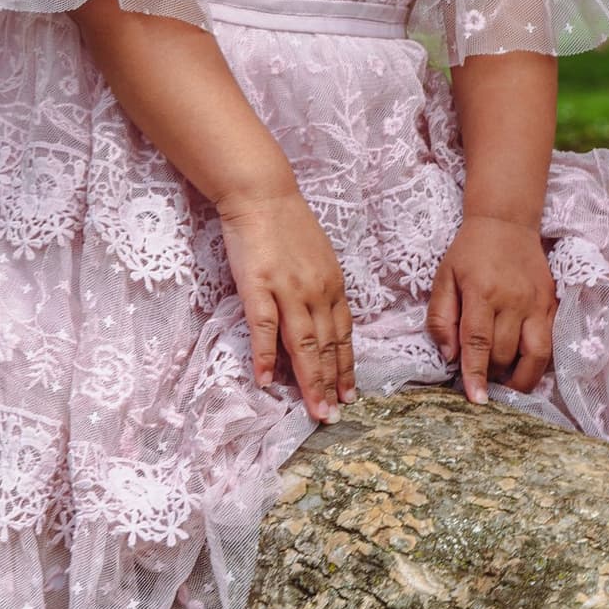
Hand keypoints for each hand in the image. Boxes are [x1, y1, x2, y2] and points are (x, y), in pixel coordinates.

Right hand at [217, 187, 355, 421]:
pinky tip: (267, 381)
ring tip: (314, 410)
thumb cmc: (286, 222)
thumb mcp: (318, 256)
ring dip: (310, 381)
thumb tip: (320, 317)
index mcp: (332, 284)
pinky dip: (267, 357)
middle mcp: (317, 291)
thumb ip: (320, 287)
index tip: (349, 393)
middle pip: (328, 345)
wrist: (261, 193)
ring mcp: (288, 290)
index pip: (343, 334)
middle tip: (334, 415)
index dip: (346, 366)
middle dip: (332, 384)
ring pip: (304, 344)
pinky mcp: (258, 287)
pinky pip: (265, 329)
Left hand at [428, 214, 556, 401]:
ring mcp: (538, 304)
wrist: (506, 224)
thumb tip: (450, 357)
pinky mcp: (552, 305)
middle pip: (505, 353)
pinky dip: (538, 364)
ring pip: (535, 356)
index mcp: (482, 292)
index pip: (478, 342)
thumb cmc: (469, 253)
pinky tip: (524, 369)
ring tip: (505, 385)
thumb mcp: (443, 278)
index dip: (476, 374)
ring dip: (520, 378)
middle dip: (492, 375)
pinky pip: (550, 344)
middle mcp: (514, 300)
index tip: (475, 399)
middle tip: (481, 382)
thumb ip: (441, 318)